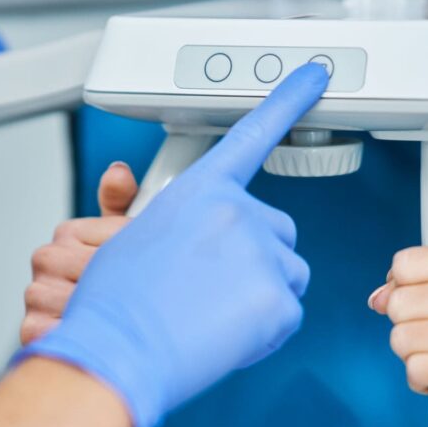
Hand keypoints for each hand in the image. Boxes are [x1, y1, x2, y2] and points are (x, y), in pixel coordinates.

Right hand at [16, 63, 329, 426]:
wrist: (114, 350)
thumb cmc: (116, 302)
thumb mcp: (137, 238)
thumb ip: (188, 224)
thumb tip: (206, 240)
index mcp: (200, 189)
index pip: (252, 135)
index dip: (286, 102)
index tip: (313, 76)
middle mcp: (236, 211)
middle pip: (277, 228)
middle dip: (257, 257)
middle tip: (216, 288)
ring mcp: (261, 254)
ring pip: (289, 272)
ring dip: (263, 293)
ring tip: (215, 316)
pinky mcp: (277, 299)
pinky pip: (288, 314)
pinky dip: (263, 332)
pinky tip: (224, 337)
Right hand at [21, 161, 137, 344]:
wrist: (100, 330)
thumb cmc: (113, 281)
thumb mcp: (124, 238)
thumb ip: (122, 203)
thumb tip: (117, 173)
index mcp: (68, 234)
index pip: (112, 239)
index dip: (138, 257)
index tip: (150, 268)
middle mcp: (46, 260)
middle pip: (97, 270)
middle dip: (125, 285)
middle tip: (139, 297)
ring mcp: (36, 295)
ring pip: (82, 300)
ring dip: (107, 313)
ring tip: (121, 318)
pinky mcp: (33, 330)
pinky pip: (64, 331)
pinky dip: (85, 336)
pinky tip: (100, 337)